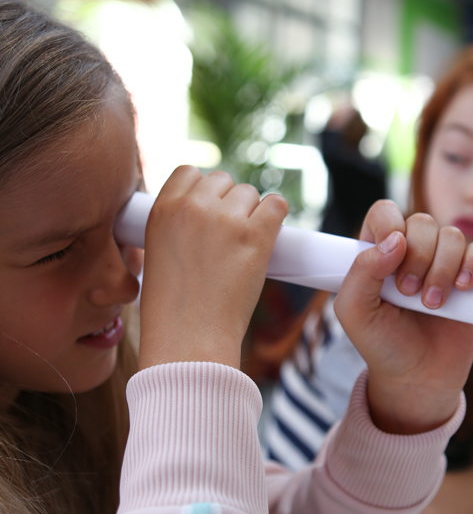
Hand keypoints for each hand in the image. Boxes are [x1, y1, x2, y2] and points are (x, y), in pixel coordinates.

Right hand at [139, 167, 287, 369]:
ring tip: (241, 250)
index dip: (203, 191)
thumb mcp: (156, 255)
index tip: (208, 213)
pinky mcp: (255, 235)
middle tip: (227, 239)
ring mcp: (226, 219)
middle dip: (228, 204)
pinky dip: (275, 218)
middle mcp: (193, 207)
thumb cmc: (173, 309)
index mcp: (162, 210)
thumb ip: (176, 226)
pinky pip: (276, 205)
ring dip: (251, 215)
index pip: (189, 172)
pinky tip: (268, 238)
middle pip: (223, 181)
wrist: (189, 341)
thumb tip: (204, 212)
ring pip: (250, 194)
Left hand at [334, 200, 472, 434]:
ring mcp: (443, 262)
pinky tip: (463, 288)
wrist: (418, 377)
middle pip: (422, 222)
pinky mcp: (470, 278)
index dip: (389, 226)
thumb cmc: (381, 343)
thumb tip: (395, 240)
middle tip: (408, 294)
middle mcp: (411, 251)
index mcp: (378, 251)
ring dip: (442, 269)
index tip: (389, 257)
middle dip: (418, 257)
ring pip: (452, 236)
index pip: (385, 213)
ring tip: (433, 305)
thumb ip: (361, 271)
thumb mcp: (354, 312)